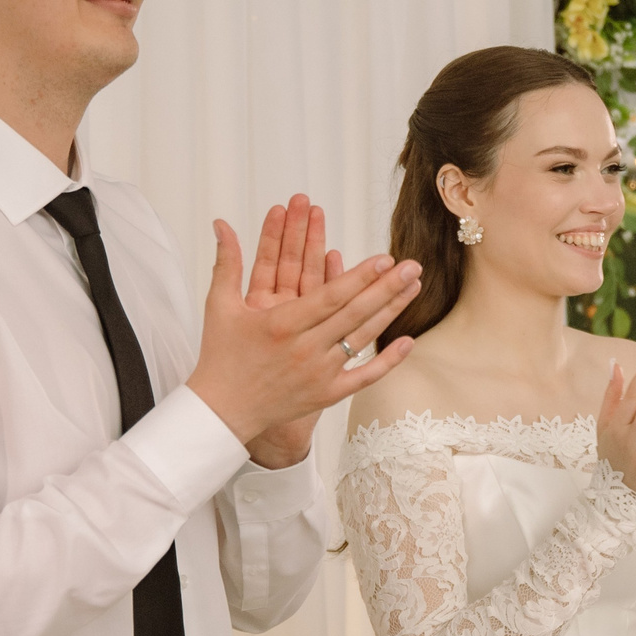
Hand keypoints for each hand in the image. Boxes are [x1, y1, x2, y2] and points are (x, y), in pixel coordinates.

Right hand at [187, 202, 421, 445]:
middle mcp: (304, 349)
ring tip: (415, 287)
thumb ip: (227, 262)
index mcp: (281, 324)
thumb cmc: (221, 355)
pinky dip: (388, 361)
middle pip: (354, 313)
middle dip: (387, 287)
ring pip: (363, 338)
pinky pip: (364, 376)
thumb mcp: (220, 306)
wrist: (221, 411)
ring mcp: (319, 374)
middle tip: (413, 265)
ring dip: (391, 311)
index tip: (384, 258)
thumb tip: (221, 223)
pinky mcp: (327, 394)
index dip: (359, 277)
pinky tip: (408, 340)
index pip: (329, 296)